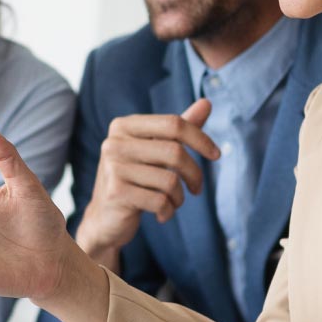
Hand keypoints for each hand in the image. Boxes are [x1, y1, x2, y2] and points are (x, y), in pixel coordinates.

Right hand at [74, 98, 219, 260]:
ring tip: (172, 202)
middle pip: (174, 152)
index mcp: (124, 126)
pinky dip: (168, 211)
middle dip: (194, 174)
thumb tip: (207, 102)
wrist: (105, 218)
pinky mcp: (116, 193)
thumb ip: (179, 129)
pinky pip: (159, 201)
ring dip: (179, 197)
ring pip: (169, 180)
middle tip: (197, 188)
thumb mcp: (156, 151)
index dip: (201, 138)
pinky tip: (161, 214)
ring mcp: (113, 168)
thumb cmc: (136, 180)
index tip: (216, 155)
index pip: (173, 123)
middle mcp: (115, 143)